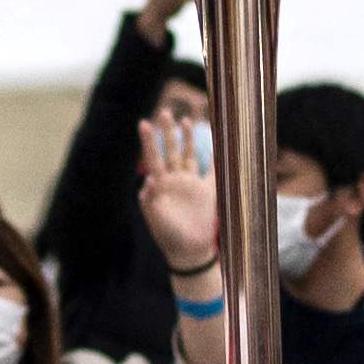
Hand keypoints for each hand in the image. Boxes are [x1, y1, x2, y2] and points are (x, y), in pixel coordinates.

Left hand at [136, 110, 219, 279]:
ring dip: (186, 139)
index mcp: (160, 185)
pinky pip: (214, 171)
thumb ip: (151, 201)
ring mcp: (191, 184)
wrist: (189, 251)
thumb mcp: (156, 219)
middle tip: (165, 112)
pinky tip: (219, 144)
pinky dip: (217, 158)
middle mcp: (174, 181)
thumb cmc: (168, 236)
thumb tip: (148, 182)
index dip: (149, 142)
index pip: (154, 157)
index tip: (144, 124)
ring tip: (185, 120)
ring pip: (189, 156)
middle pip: (171, 150)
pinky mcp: (207, 192)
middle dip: (168, 132)